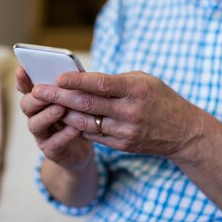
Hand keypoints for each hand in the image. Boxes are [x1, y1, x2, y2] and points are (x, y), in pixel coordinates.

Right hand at [16, 66, 93, 171]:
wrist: (81, 150)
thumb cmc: (78, 118)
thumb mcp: (76, 99)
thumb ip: (72, 86)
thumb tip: (73, 70)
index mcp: (40, 101)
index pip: (26, 88)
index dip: (22, 80)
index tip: (22, 70)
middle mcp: (35, 116)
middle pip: (26, 105)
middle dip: (35, 98)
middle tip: (44, 91)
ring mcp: (41, 134)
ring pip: (35, 124)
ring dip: (47, 115)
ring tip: (60, 108)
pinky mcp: (51, 150)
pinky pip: (54, 143)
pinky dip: (64, 135)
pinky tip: (75, 129)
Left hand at [31, 71, 206, 160]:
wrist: (183, 132)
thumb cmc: (161, 98)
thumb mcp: (144, 80)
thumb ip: (115, 80)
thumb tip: (82, 80)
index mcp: (136, 90)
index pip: (101, 84)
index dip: (77, 80)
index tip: (57, 76)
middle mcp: (130, 111)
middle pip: (87, 104)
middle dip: (59, 97)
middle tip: (38, 90)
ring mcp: (125, 131)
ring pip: (85, 122)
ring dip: (63, 113)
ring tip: (45, 105)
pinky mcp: (122, 145)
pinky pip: (93, 135)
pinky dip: (76, 126)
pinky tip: (64, 118)